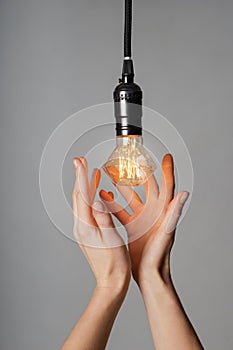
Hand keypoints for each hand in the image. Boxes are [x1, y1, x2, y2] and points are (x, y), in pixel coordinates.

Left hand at [72, 157, 130, 292]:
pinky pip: (87, 210)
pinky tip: (97, 194)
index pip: (82, 196)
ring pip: (82, 202)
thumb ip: (104, 219)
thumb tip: (98, 200)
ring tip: (92, 173)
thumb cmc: (114, 263)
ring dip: (86, 186)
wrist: (111, 281)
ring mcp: (83, 230)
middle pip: (78, 196)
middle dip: (80, 177)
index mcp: (85, 226)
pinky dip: (90, 198)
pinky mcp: (88, 232)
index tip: (80, 162)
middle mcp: (80, 227)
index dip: (82, 177)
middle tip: (82, 161)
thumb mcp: (112, 239)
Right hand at [100, 154, 188, 286]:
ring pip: (131, 197)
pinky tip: (103, 198)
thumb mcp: (166, 232)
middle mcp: (153, 212)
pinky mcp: (133, 226)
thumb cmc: (159, 256)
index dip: (167, 171)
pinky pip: (121, 211)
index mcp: (163, 211)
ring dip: (122, 186)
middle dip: (138, 173)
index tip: (166, 156)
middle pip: (146, 187)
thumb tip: (184, 193)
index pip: (167, 186)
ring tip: (111, 175)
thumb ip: (174, 212)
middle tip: (130, 161)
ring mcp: (142, 219)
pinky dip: (113, 204)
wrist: (149, 274)